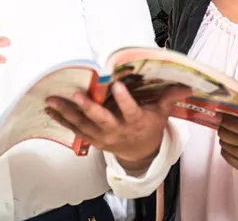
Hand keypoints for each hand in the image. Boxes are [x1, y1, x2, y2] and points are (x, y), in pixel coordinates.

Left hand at [46, 81, 189, 171]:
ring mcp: (103, 136)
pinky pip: (75, 130)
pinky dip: (62, 120)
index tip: (116, 85)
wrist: (139, 153)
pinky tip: (51, 109)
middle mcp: (117, 130)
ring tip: (52, 101)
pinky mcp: (92, 139)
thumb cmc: (149, 127)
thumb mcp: (162, 114)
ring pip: (83, 125)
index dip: (124, 99)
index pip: (130, 111)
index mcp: (136, 122)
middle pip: (102, 120)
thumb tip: (187, 84)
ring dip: (67, 113)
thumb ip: (169, 98)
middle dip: (89, 108)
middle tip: (78, 95)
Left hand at [217, 115, 237, 178]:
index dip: (227, 120)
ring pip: (225, 145)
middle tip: (223, 124)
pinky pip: (226, 156)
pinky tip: (233, 144)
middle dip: (223, 128)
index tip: (221, 115)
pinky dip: (226, 148)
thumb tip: (230, 109)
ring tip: (229, 134)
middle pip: (228, 136)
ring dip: (224, 138)